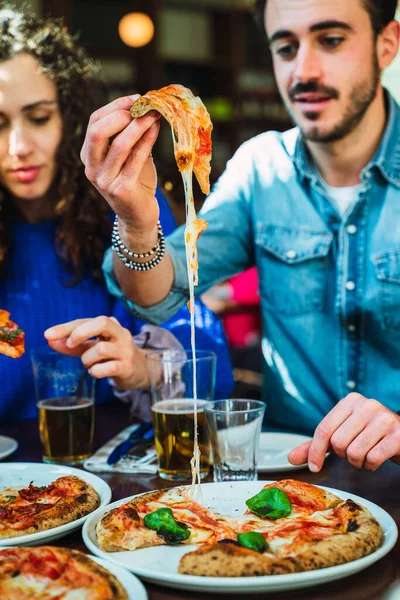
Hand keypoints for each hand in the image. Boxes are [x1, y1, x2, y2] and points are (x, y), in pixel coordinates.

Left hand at [44, 316, 147, 390]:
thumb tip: (50, 340)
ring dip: (87, 359)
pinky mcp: (127, 366)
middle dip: (80, 333)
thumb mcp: (91, 347)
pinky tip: (96, 372)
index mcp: (110, 325)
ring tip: (89, 364)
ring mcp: (125, 350)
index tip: (48, 335)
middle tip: (70, 345)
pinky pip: (106, 368)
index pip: (86, 320)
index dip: (66, 327)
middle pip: (101, 322)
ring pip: (100, 349)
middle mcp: (120, 334)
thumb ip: (72, 345)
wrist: (138, 371)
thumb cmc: (111, 356)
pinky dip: (95, 372)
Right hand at [80, 95, 160, 235]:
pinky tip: (156, 130)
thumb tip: (145, 105)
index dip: (114, 107)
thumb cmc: (136, 182)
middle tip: (142, 107)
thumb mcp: (130, 155)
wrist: (139, 216)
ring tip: (155, 115)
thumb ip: (131, 134)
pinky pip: (135, 159)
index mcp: (88, 156)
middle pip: (97, 131)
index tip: (136, 99)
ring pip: (119, 144)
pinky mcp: (121, 189)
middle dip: (121, 114)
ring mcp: (104, 180)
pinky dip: (147, 141)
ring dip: (138, 125)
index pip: (94, 122)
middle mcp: (91, 168)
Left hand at [288, 393, 399, 471]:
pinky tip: (377, 457)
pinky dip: (371, 465)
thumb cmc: (369, 435)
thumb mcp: (341, 434)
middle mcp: (367, 405)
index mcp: (350, 401)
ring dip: (358, 462)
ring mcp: (384, 419)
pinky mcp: (398, 435)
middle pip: (338, 443)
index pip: (324, 429)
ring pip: (354, 452)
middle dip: (343, 455)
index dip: (315, 451)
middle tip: (354, 451)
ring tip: (366, 454)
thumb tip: (290, 458)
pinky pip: (373, 459)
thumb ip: (317, 445)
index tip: (315, 467)